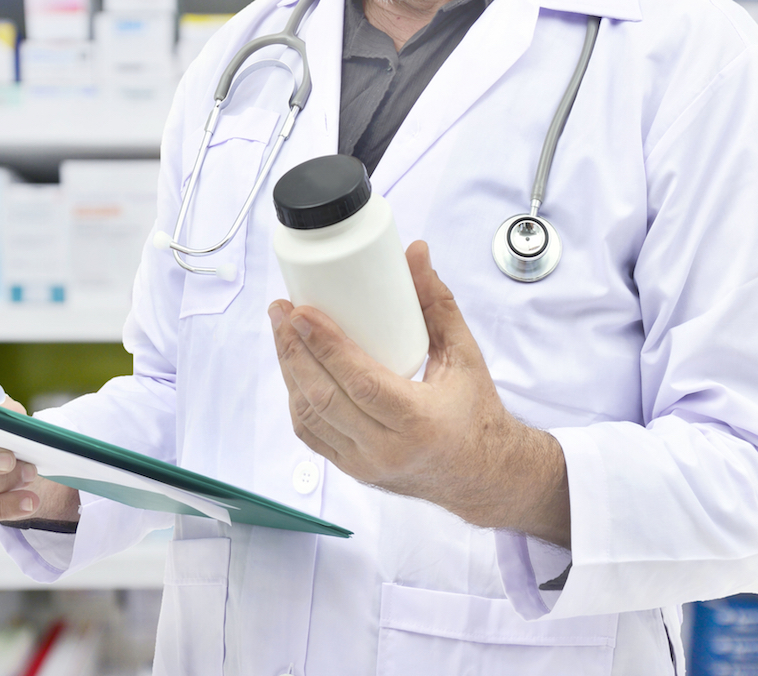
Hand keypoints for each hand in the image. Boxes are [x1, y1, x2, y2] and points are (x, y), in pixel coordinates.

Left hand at [269, 240, 570, 547]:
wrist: (479, 474)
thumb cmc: (474, 413)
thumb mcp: (464, 356)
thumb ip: (437, 303)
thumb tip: (415, 253)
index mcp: (419, 422)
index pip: (360, 381)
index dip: (325, 345)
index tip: (302, 311)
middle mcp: (386, 449)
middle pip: (323, 397)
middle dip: (294, 349)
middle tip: (281, 312)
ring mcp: (363, 464)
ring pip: (308, 416)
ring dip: (289, 370)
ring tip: (282, 332)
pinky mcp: (350, 469)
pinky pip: (310, 433)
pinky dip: (296, 398)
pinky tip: (292, 367)